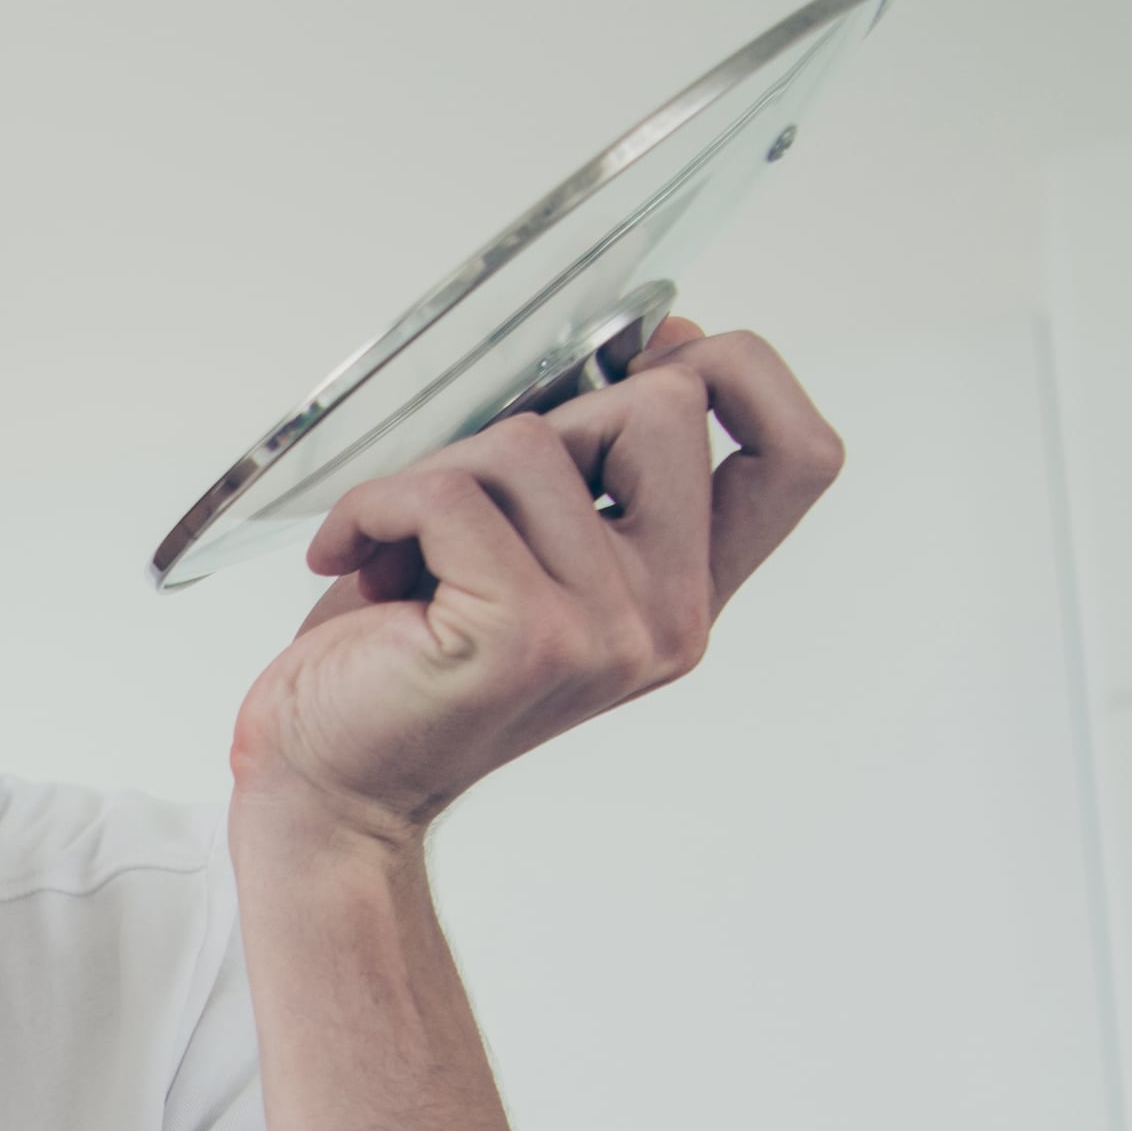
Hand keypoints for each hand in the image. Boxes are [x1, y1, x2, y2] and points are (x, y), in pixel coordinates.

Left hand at [227, 318, 842, 858]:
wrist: (330, 789)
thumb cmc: (407, 659)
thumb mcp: (530, 548)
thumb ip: (599, 467)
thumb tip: (661, 341)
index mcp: (687, 592)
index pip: (801, 456)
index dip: (739, 373)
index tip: (640, 365)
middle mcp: (669, 618)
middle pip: (666, 405)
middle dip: (547, 414)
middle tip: (469, 499)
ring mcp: (607, 633)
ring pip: (533, 441)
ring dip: (436, 474)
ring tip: (400, 554)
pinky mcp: (524, 636)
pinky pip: (448, 493)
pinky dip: (374, 506)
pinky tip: (351, 558)